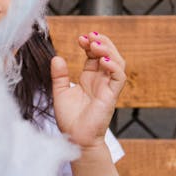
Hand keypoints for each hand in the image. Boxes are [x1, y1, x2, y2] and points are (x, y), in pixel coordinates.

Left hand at [50, 32, 125, 147]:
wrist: (76, 139)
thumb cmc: (70, 120)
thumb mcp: (60, 93)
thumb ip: (59, 76)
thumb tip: (57, 58)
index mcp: (89, 79)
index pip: (94, 55)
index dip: (89, 44)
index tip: (80, 38)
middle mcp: (100, 81)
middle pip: (109, 54)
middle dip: (101, 42)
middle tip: (88, 36)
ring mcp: (107, 88)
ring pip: (118, 62)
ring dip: (108, 50)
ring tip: (94, 44)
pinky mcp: (111, 96)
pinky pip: (119, 77)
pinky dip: (113, 66)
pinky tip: (102, 60)